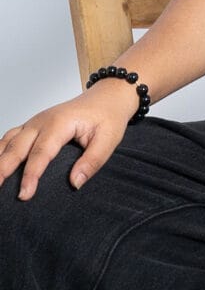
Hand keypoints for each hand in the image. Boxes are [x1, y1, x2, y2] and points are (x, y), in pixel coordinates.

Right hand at [0, 79, 138, 200]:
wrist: (108, 95)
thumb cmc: (108, 115)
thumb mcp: (109, 138)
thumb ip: (93, 161)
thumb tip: (75, 183)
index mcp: (60, 123)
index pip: (41, 152)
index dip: (31, 175)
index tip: (24, 195)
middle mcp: (42, 121)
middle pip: (16, 147)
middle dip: (2, 170)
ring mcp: (35, 122)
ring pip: (8, 142)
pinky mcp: (32, 126)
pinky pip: (9, 138)